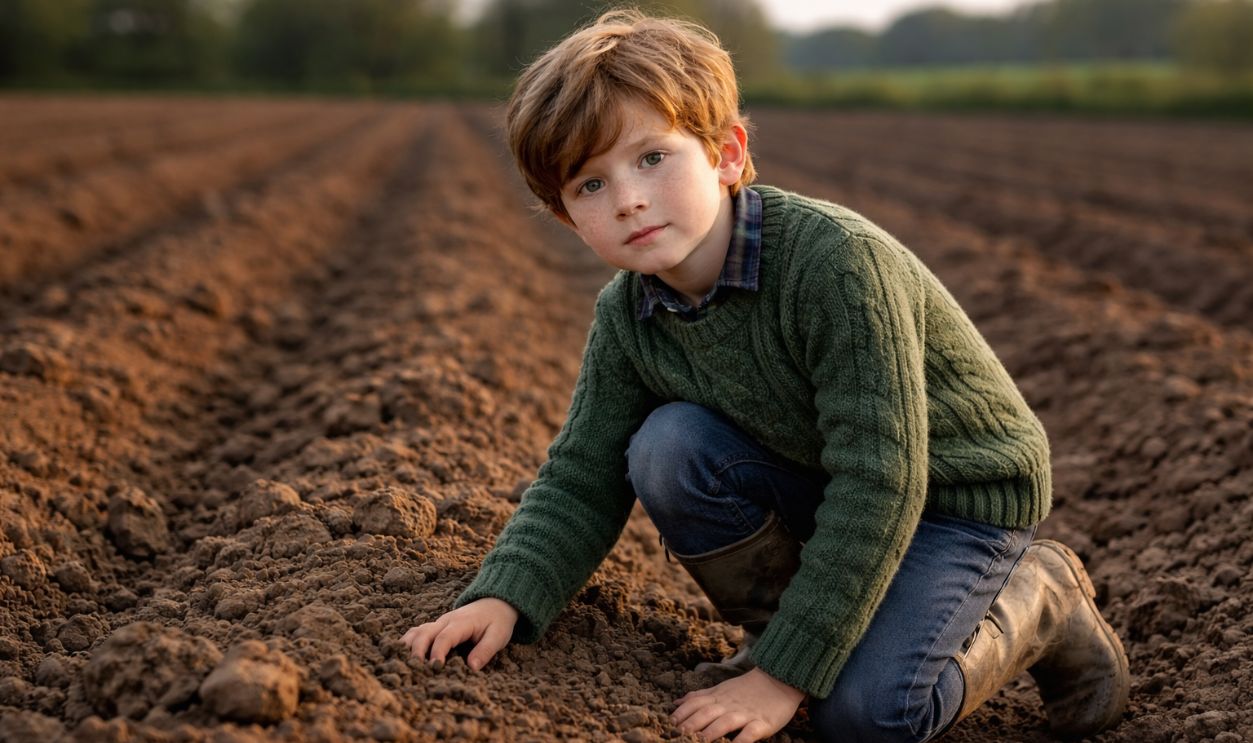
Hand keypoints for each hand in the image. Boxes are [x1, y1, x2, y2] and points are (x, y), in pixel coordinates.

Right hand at [401, 597, 518, 670]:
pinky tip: (402, 657)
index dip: (438, 652)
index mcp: (461, 622)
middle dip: (417, 651)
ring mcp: (439, 622)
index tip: (435, 667)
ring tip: (402, 665)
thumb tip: (472, 668)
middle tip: (415, 670)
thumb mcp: (498, 636)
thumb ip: (485, 650)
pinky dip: (408, 644)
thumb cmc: (497, 621)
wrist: (495, 602)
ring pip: (417, 631)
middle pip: (424, 633)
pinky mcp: (435, 627)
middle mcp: (446, 620)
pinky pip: (417, 632)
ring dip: (408, 647)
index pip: (444, 637)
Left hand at [671, 668, 804, 741]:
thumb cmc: (747, 688)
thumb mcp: (721, 688)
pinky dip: (741, 741)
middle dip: (690, 724)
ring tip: (699, 741)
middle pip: (706, 713)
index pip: (695, 703)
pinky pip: (750, 733)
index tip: (668, 724)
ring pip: (725, 722)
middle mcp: (729, 704)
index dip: (681, 714)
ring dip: (710, 732)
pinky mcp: (763, 722)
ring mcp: (746, 713)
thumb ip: (700, 696)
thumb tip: (676, 703)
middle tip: (677, 734)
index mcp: (718, 696)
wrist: (779, 678)